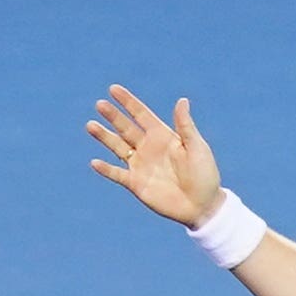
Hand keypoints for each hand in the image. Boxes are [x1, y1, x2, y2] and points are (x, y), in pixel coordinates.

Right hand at [86, 83, 223, 226]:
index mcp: (162, 136)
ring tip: (91, 125)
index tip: (113, 89)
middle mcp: (148, 148)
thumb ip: (185, 126)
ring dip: (104, 136)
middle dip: (113, 116)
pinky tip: (95, 162)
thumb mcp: (197, 147)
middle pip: (126, 128)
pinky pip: (117, 174)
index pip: (141, 114)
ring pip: (117, 147)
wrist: (202, 206)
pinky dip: (106, 169)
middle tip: (100, 104)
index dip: (128, 102)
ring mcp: (140, 165)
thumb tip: (182, 100)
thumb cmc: (204, 175)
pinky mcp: (136, 184)